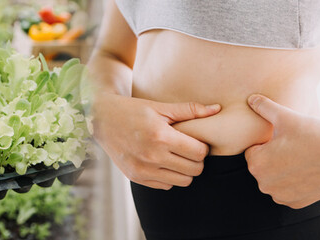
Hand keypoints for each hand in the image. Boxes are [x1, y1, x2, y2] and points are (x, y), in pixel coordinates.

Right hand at [91, 93, 220, 189]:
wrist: (101, 120)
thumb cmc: (133, 110)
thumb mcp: (160, 106)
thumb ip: (190, 110)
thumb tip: (218, 109)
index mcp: (160, 136)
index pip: (199, 153)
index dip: (203, 147)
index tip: (196, 141)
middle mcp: (152, 156)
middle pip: (194, 169)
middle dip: (196, 160)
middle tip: (189, 149)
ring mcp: (143, 169)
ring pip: (183, 181)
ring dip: (184, 170)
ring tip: (177, 156)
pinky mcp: (136, 177)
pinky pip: (166, 185)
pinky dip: (169, 176)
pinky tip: (163, 162)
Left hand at [245, 94, 319, 208]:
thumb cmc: (314, 134)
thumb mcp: (286, 116)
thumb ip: (264, 107)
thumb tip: (250, 98)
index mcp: (256, 164)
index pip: (253, 150)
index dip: (268, 142)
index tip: (285, 138)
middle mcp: (264, 184)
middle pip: (263, 166)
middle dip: (273, 157)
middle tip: (295, 147)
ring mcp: (280, 196)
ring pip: (275, 179)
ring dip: (283, 171)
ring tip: (302, 157)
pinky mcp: (295, 203)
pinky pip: (288, 191)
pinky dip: (295, 183)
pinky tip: (307, 171)